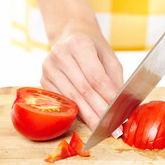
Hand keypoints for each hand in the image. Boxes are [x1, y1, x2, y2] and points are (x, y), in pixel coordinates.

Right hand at [40, 20, 123, 135]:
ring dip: (90, 116)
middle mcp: (60, 55)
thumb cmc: (94, 47)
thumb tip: (121, 104)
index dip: (108, 96)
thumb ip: (115, 79)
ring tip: (104, 129)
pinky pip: (63, 101)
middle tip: (114, 128)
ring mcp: (48, 68)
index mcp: (79, 44)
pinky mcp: (43, 80)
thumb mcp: (109, 57)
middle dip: (100, 111)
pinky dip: (78, 113)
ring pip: (72, 99)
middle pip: (83, 90)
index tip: (120, 113)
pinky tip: (89, 121)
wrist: (71, 35)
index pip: (95, 77)